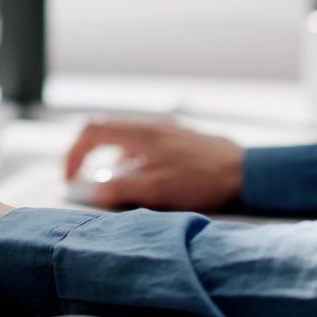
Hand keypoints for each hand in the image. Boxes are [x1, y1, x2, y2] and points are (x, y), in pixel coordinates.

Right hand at [63, 117, 244, 211]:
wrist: (246, 173)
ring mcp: (166, 131)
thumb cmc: (203, 179)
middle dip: (91, 157)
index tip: (70, 177)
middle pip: (106, 131)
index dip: (74, 153)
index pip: (92, 131)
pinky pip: (145, 147)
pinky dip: (134, 163)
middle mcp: (151, 126)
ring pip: (126, 141)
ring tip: (121, 188)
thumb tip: (91, 190)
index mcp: (141, 132)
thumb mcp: (155, 190)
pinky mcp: (179, 141)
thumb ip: (119, 188)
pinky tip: (148, 183)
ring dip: (114, 163)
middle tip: (86, 181)